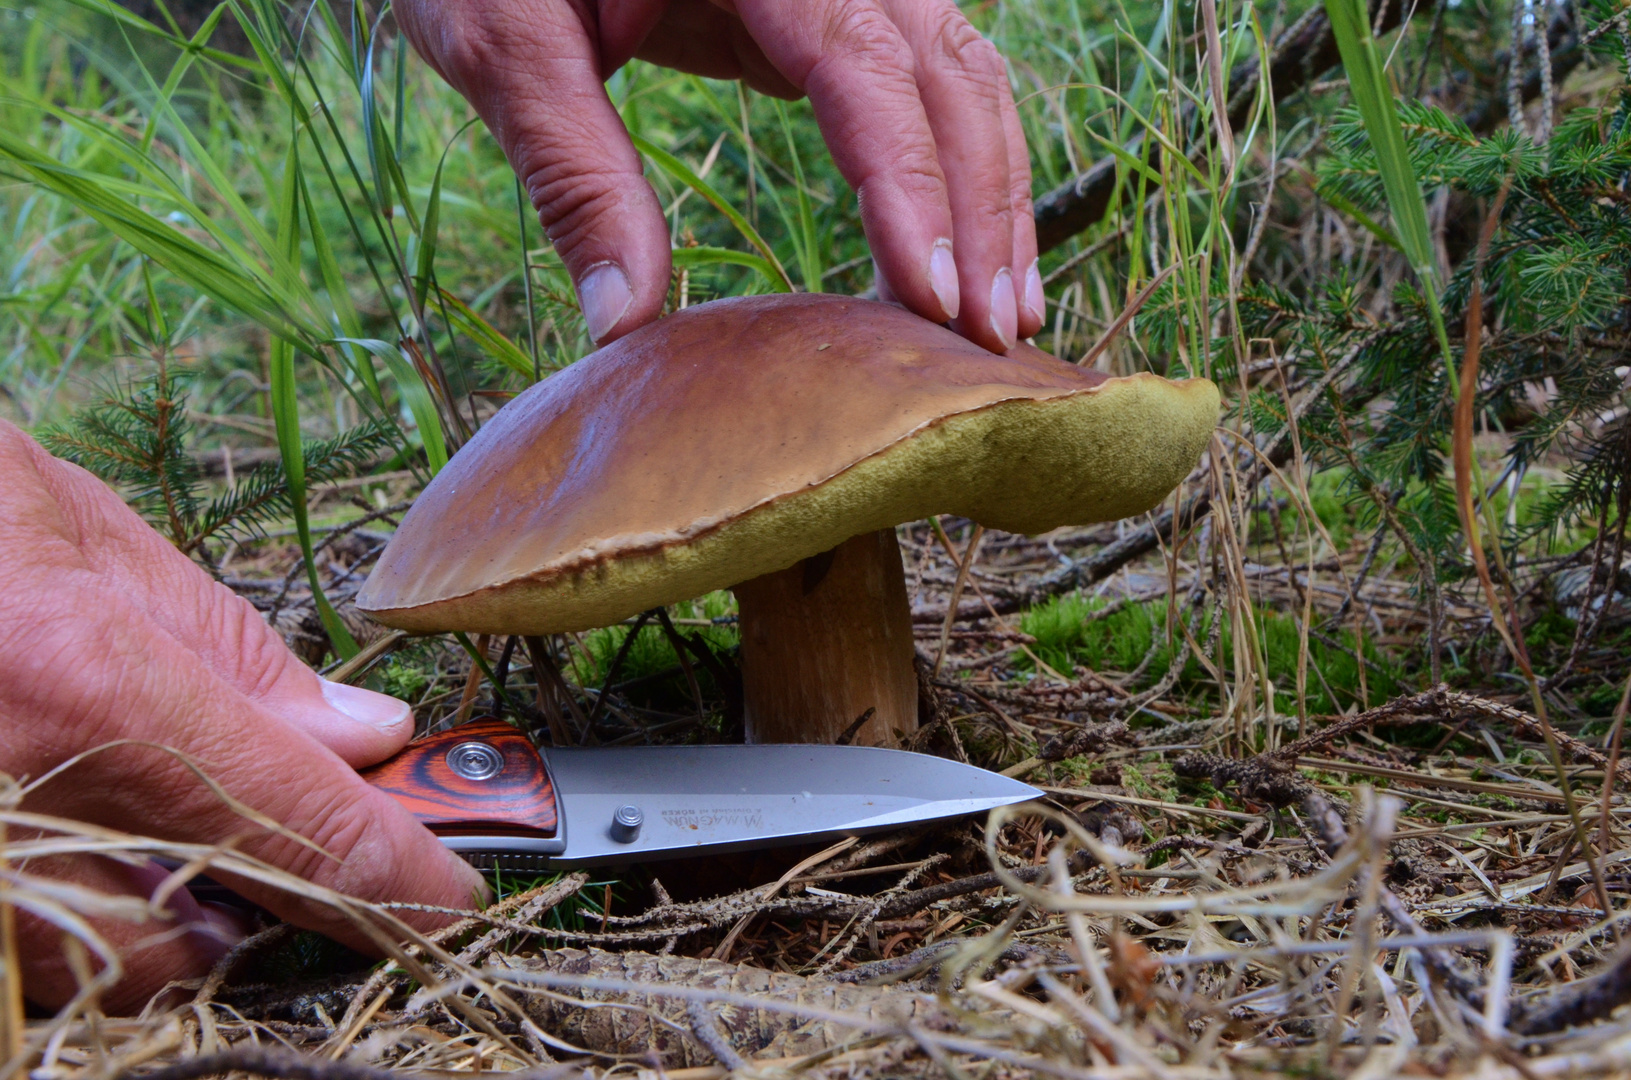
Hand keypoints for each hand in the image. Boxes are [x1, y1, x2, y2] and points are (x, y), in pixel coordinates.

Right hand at [0, 421, 485, 1012]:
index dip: (398, 871)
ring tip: (178, 806)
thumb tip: (361, 733)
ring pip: (121, 962)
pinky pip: (39, 952)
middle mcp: (14, 803)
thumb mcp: (84, 534)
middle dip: (286, 892)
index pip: (299, 822)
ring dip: (187, 910)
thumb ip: (232, 649)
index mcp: (83, 685)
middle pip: (215, 928)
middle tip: (310, 822)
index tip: (454, 891)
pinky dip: (95, 915)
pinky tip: (98, 831)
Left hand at [393, 0, 1042, 352]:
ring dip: (994, 193)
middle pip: (944, 71)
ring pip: (962, 74)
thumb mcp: (501, 39)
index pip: (861, 64)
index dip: (909, 185)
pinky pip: (924, 85)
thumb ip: (571, 169)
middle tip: (991, 341)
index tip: (933, 297)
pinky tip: (961, 254)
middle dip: (982, 206)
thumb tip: (625, 325)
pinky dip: (955, 170)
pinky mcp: (828, 12)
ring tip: (1007, 315)